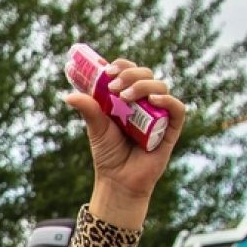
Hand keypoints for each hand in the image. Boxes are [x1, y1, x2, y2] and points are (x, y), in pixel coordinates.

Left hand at [64, 58, 185, 228]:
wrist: (118, 180)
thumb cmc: (108, 153)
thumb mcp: (96, 128)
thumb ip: (88, 109)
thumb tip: (69, 96)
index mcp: (127, 98)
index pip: (130, 72)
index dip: (122, 66)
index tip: (108, 70)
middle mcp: (145, 102)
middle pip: (146, 75)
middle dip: (130, 75)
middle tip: (114, 86)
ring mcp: (159, 114)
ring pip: (160, 87)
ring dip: (143, 86)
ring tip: (126, 97)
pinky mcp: (171, 129)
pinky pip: (177, 109)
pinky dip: (167, 100)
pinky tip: (153, 100)